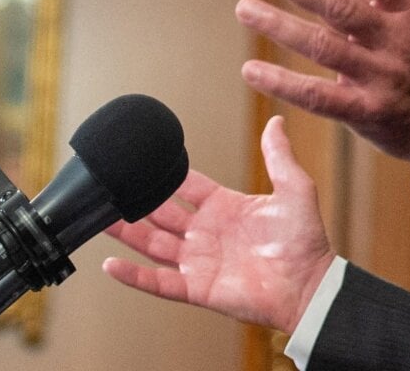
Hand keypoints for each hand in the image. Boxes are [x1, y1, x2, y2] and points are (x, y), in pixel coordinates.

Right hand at [101, 116, 334, 333]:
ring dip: (127, 234)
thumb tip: (276, 120)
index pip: (187, 187)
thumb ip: (279, 155)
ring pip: (152, 245)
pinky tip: (111, 264)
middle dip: (137, 203)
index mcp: (225, 208)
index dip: (167, 176)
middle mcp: (207, 234)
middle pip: (161, 216)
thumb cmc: (306, 241)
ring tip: (100, 218)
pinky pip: (159, 282)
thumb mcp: (294, 188)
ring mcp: (199, 262)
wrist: (310, 285)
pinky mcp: (197, 288)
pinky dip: (133, 276)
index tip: (143, 161)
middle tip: (111, 187)